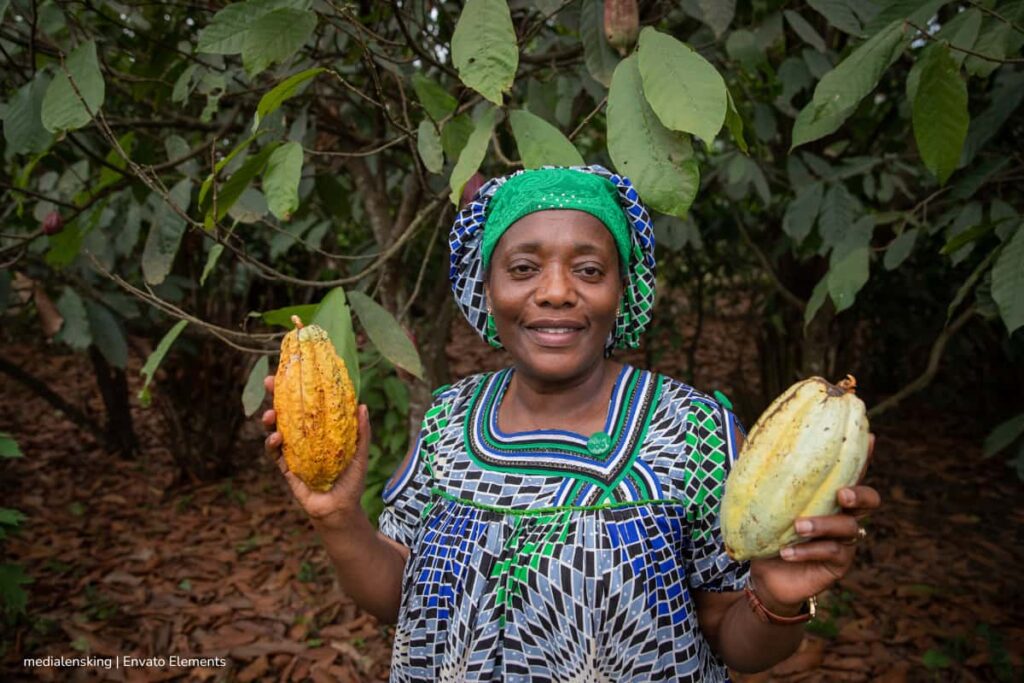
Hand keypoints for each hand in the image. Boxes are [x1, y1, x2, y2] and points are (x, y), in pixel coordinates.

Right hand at [261, 375, 372, 530]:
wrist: (341, 510)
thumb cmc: (352, 481)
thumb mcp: (360, 453)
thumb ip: (362, 431)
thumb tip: (362, 405)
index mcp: (320, 431)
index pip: (307, 405)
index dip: (299, 389)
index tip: (292, 371)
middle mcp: (305, 439)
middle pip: (287, 412)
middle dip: (276, 397)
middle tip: (270, 383)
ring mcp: (293, 453)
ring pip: (276, 430)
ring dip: (270, 420)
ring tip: (270, 414)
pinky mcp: (286, 469)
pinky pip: (275, 454)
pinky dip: (272, 444)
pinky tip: (276, 437)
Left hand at [747, 434, 880, 613]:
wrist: (765, 575)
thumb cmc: (768, 534)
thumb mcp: (766, 505)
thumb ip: (767, 481)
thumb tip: (750, 449)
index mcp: (828, 497)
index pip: (850, 472)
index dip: (863, 456)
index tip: (867, 438)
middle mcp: (843, 516)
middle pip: (869, 501)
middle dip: (860, 495)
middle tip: (841, 495)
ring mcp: (844, 542)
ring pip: (848, 528)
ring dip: (822, 525)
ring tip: (798, 525)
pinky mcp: (838, 565)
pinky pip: (831, 553)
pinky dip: (807, 551)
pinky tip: (786, 552)